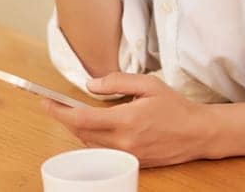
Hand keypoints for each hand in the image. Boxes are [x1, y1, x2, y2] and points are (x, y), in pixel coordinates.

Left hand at [42, 72, 216, 167]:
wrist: (197, 133)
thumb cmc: (176, 107)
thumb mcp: (148, 85)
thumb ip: (117, 82)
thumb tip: (91, 85)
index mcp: (126, 120)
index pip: (81, 118)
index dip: (59, 111)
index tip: (47, 102)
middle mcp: (123, 141)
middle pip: (81, 132)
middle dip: (64, 118)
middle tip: (55, 105)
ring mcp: (126, 155)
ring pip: (89, 145)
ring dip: (77, 130)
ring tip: (72, 115)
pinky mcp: (131, 162)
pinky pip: (102, 152)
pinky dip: (92, 140)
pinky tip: (93, 129)